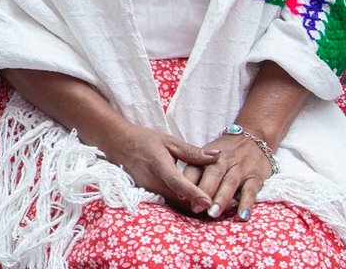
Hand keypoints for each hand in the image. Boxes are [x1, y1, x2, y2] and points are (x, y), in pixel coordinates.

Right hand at [95, 121, 219, 213]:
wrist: (117, 143)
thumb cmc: (144, 139)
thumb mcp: (169, 140)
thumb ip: (193, 152)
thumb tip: (217, 156)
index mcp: (159, 165)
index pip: (178, 182)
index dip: (193, 193)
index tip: (209, 202)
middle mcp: (153, 182)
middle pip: (181, 199)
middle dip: (202, 204)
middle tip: (228, 204)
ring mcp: (150, 191)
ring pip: (176, 203)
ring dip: (196, 205)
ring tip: (219, 204)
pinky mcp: (150, 194)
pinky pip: (170, 202)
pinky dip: (185, 203)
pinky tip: (200, 202)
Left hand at [186, 130, 274, 220]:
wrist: (254, 137)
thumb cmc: (226, 152)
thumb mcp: (209, 156)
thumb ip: (197, 171)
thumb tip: (181, 193)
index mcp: (208, 157)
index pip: (195, 168)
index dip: (187, 181)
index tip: (179, 196)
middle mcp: (223, 161)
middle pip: (212, 174)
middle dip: (203, 191)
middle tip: (195, 208)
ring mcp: (240, 168)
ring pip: (230, 183)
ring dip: (221, 199)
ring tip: (213, 213)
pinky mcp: (256, 177)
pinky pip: (251, 191)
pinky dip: (247, 204)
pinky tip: (242, 216)